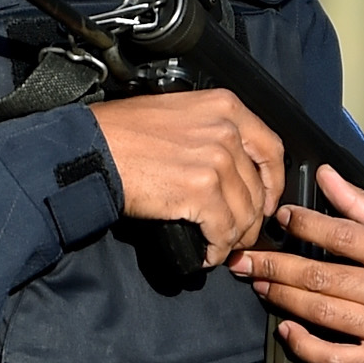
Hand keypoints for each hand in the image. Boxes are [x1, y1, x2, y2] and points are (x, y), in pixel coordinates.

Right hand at [90, 91, 283, 265]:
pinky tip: (205, 254)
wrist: (90, 149)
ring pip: (244, 213)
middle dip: (252, 218)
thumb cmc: (120, 132)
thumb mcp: (178, 113)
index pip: (271, 149)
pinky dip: (217, 248)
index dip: (273, 183)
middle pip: (258, 187)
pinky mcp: (201, 191)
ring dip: (234, 238)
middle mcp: (227, 130)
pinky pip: (223, 230)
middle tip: (240, 235)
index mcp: (225, 107)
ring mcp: (216, 160)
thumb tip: (230, 166)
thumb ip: (211, 132)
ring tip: (219, 247)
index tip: (266, 201)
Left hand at [229, 165, 363, 362]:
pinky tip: (287, 329)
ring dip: (283, 298)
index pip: (345, 236)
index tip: (283, 217)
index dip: (307, 225)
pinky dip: (306, 344)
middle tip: (249, 258)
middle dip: (278, 265)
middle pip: (324, 277)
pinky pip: (336, 357)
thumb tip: (329, 177)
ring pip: (323, 313)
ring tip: (261, 284)